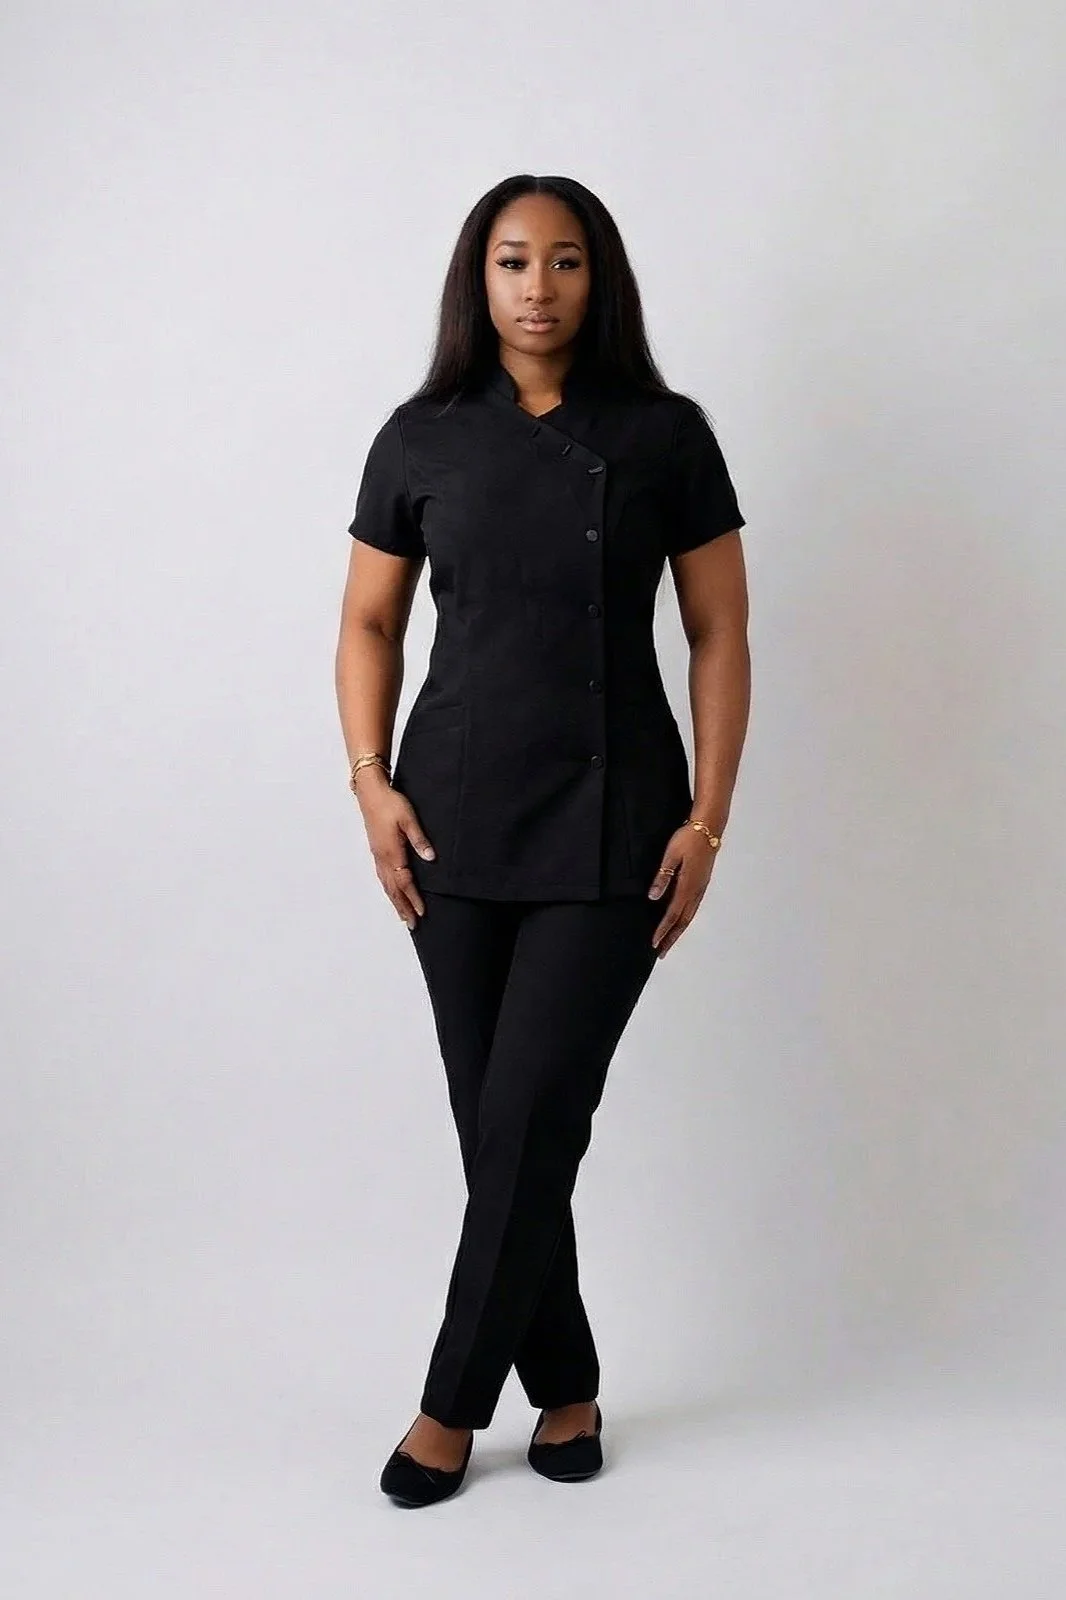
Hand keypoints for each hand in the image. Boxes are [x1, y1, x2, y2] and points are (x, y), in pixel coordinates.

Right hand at [353, 765, 434, 928]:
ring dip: (395, 902)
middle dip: (403, 908)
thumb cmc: (391, 803)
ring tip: (403, 916)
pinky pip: (383, 877)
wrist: (370, 793)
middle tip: (412, 925)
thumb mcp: (409, 819)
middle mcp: (383, 858)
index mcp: (392, 852)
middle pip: (394, 889)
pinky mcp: (377, 851)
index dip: (414, 899)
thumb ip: (419, 840)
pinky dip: (389, 890)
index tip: (422, 913)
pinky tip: (392, 893)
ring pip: (387, 885)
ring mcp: (378, 856)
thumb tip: (430, 858)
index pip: (405, 882)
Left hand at [647, 823, 717, 957]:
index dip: (663, 930)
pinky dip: (685, 919)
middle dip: (671, 937)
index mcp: (687, 885)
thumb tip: (653, 897)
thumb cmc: (688, 838)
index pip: (673, 914)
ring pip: (689, 915)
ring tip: (669, 942)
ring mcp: (701, 887)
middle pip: (683, 921)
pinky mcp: (702, 883)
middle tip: (661, 952)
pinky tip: (680, 921)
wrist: (710, 827)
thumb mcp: (671, 855)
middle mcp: (696, 890)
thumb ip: (662, 876)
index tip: (654, 943)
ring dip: (678, 930)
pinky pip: (693, 906)